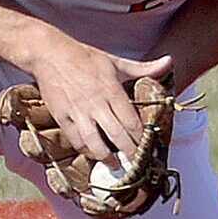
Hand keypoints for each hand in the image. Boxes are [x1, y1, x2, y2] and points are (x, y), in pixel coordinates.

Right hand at [24, 39, 171, 163]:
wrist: (49, 53)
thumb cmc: (83, 56)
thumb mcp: (115, 61)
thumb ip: (143, 68)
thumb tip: (168, 62)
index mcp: (111, 89)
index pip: (131, 121)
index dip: (141, 139)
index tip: (148, 148)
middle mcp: (96, 103)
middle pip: (117, 136)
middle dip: (129, 153)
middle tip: (136, 165)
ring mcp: (78, 111)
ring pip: (94, 143)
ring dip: (107, 157)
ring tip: (115, 165)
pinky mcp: (62, 116)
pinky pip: (75, 140)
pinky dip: (85, 150)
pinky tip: (93, 153)